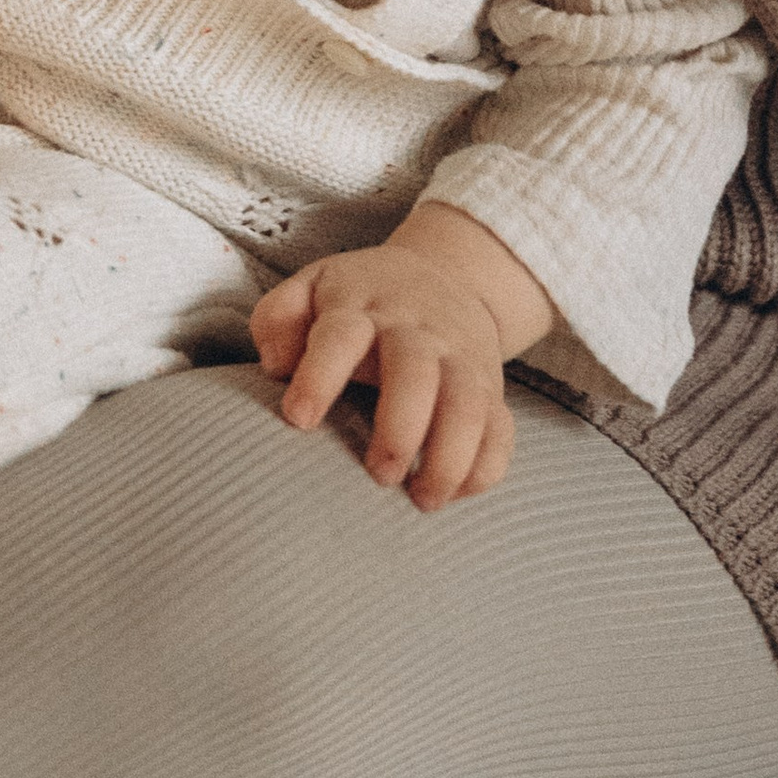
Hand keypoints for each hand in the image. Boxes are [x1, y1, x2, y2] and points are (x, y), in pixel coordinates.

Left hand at [249, 202, 550, 510]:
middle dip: (399, 429)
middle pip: (415, 372)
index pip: (341, 334)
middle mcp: (416, 331)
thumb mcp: (310, 287)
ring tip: (422, 499)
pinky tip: (454, 494)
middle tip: (377, 473)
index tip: (299, 419)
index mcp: (361, 306)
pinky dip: (485, 468)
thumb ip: (279, 319)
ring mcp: (459, 359)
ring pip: (469, 406)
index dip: (320, 376)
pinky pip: (501, 431)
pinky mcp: (491, 389)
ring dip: (449, 458)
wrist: (444, 277)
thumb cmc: (358, 298)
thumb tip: (275, 365)